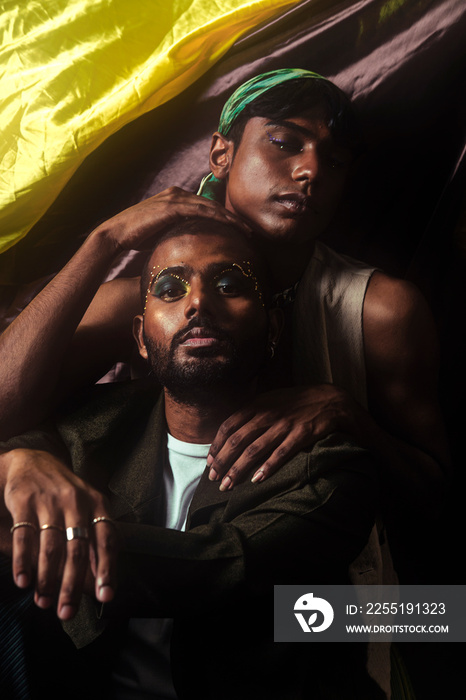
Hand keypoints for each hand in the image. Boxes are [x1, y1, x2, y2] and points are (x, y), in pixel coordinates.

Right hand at [1, 449, 117, 619]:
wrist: (32, 461)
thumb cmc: (65, 495)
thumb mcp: (87, 508)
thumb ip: (95, 540)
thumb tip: (101, 581)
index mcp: (97, 504)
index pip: (107, 539)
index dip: (107, 568)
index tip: (106, 596)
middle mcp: (76, 502)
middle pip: (77, 549)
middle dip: (72, 585)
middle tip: (67, 613)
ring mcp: (49, 501)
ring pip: (51, 547)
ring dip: (47, 579)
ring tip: (44, 602)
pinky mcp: (24, 501)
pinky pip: (24, 537)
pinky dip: (23, 562)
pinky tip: (23, 581)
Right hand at [98, 187, 250, 252]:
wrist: (116, 234)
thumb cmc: (136, 237)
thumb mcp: (161, 232)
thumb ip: (176, 231)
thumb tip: (189, 243)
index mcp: (175, 199)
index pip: (205, 207)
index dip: (223, 218)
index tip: (238, 230)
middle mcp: (176, 194)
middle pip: (212, 205)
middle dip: (232, 218)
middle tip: (249, 230)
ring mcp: (174, 198)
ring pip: (210, 207)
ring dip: (230, 219)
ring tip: (246, 231)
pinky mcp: (172, 206)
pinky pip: (201, 211)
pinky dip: (218, 218)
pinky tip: (231, 226)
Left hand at [207, 384, 360, 490]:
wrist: (330, 400)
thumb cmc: (296, 403)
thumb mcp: (270, 400)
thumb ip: (251, 413)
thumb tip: (229, 431)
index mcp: (257, 405)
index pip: (229, 426)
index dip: (217, 445)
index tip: (209, 462)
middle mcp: (267, 414)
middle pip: (237, 440)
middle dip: (223, 461)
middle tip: (214, 479)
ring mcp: (284, 424)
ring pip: (255, 450)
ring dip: (238, 469)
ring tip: (228, 485)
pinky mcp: (301, 434)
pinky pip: (281, 453)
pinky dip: (268, 467)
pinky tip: (257, 480)